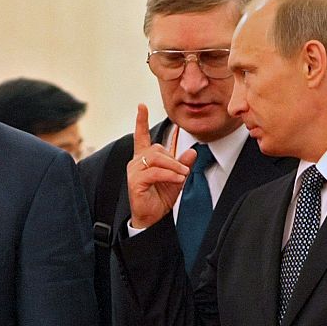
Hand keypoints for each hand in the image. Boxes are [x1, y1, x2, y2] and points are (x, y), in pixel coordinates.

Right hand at [127, 103, 196, 228]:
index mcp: (144, 159)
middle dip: (174, 159)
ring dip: (173, 166)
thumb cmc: (160, 198)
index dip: (141, 121)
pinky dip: (169, 175)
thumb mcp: (176, 179)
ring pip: (156, 158)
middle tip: (184, 170)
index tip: (141, 106)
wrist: (152, 219)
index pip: (141, 136)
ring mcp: (134, 171)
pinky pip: (155, 172)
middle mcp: (136, 162)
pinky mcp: (135, 182)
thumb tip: (193, 151)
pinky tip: (177, 179)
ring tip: (182, 175)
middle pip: (157, 149)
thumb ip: (183, 164)